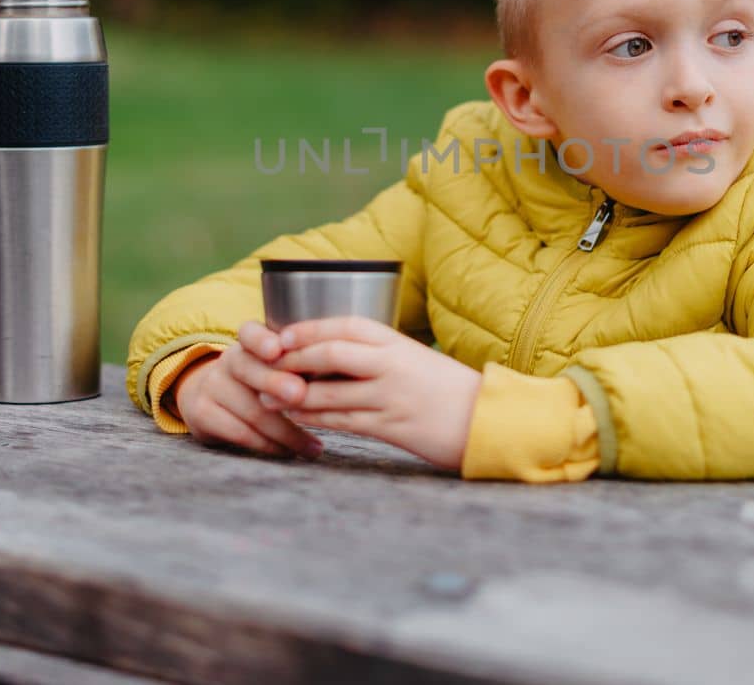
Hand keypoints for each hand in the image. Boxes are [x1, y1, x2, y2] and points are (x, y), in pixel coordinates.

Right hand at [171, 321, 322, 459]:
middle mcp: (227, 361)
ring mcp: (212, 386)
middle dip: (278, 384)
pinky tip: (289, 452)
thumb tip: (340, 373)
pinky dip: (268, 445)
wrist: (208, 399)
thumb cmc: (259, 382)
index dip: (262, 340)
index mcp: (248, 343)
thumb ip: (299, 366)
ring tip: (313, 447)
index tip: (277, 350)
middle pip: (251, 370)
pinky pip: (239, 432)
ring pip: (251, 409)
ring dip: (287, 431)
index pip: (250, 333)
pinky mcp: (201, 413)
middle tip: (302, 395)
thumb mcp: (274, 366)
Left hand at [258, 316, 481, 470]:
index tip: (282, 335)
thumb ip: (380, 355)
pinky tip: (297, 417)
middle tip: (266, 365)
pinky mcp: (390, 427)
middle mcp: (392, 365)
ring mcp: (390, 396)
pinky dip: (314, 417)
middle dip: (293, 359)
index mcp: (397, 343)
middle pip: (331, 353)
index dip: (309, 329)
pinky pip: (342, 420)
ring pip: (330, 390)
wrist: (487, 421)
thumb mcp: (416, 360)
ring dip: (294, 394)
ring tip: (269, 396)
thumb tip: (336, 355)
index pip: (345, 326)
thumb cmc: (449, 390)